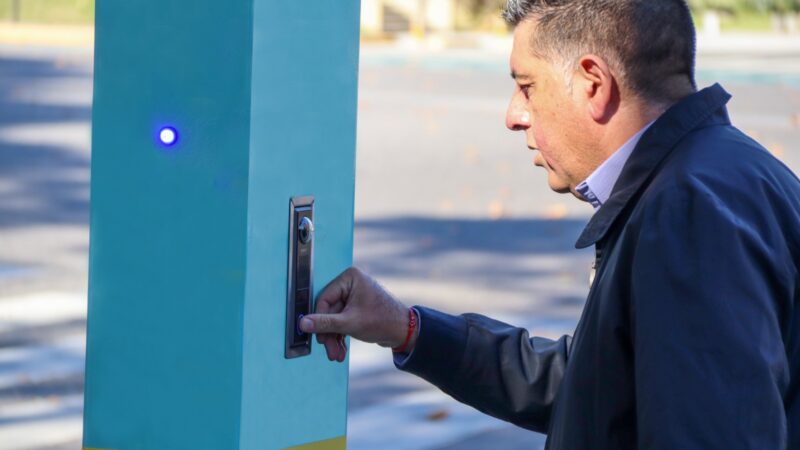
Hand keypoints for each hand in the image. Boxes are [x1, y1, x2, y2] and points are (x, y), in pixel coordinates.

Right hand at [298, 267, 412, 361]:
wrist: (405, 332)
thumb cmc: (383, 321)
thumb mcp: (350, 323)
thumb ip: (325, 323)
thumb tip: (303, 323)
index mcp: (350, 278)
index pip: (324, 299)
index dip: (319, 320)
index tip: (318, 337)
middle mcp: (351, 283)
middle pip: (329, 311)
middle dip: (329, 333)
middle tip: (328, 350)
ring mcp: (354, 296)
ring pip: (334, 319)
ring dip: (334, 338)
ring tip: (336, 355)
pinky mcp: (356, 308)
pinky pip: (341, 321)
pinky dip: (340, 336)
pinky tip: (340, 350)